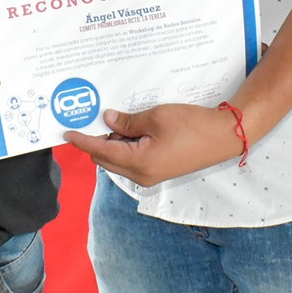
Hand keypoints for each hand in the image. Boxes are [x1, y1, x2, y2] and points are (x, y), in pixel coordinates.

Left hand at [63, 102, 243, 187]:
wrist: (224, 136)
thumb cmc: (192, 125)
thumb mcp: (155, 117)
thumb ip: (127, 122)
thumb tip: (107, 121)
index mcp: (138, 163)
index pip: (100, 151)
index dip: (82, 141)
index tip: (67, 133)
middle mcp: (141, 175)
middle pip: (106, 159)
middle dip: (97, 140)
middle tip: (93, 117)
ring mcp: (151, 175)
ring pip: (119, 160)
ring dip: (114, 142)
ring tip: (118, 118)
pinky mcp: (160, 170)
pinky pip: (133, 160)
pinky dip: (127, 146)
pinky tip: (132, 127)